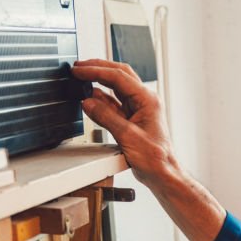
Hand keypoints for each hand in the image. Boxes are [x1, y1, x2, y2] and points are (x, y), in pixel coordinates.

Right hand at [71, 59, 175, 186]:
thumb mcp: (127, 136)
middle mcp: (144, 101)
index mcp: (147, 100)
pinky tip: (90, 97)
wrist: (162, 173)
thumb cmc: (154, 157)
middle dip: (98, 68)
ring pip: (116, 87)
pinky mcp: (132, 119)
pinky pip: (113, 103)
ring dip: (98, 81)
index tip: (79, 70)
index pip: (118, 77)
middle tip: (79, 67)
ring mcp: (138, 109)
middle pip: (119, 75)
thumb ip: (106, 117)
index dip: (96, 71)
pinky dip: (101, 98)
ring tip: (81, 78)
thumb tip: (88, 102)